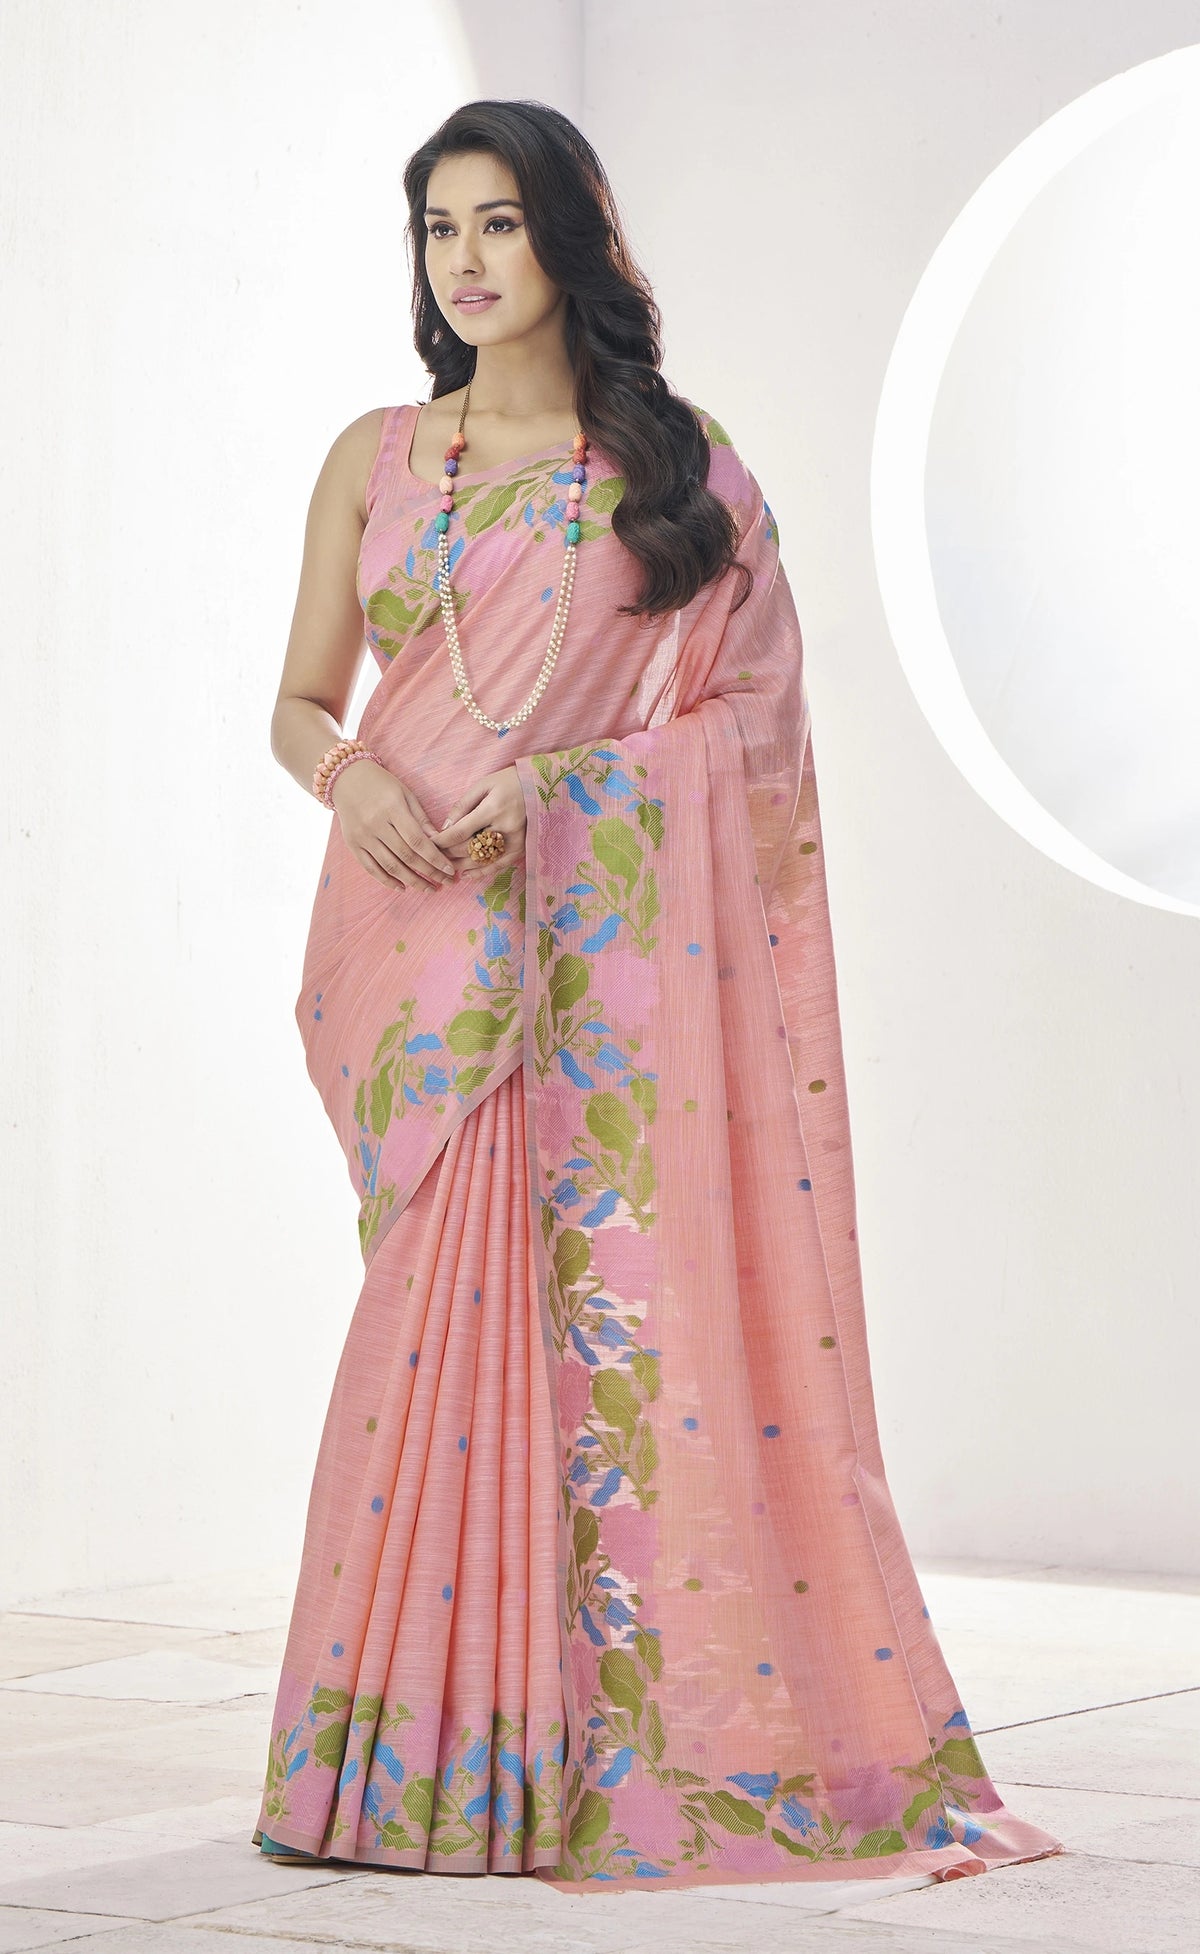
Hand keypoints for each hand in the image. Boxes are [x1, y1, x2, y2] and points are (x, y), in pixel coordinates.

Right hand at [329, 758, 456, 891]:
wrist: (346, 779)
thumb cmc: (382, 784)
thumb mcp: (405, 794)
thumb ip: (421, 819)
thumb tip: (440, 842)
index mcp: (392, 808)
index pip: (417, 840)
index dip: (435, 858)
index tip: (450, 870)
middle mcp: (375, 824)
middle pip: (406, 856)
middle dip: (429, 873)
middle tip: (446, 883)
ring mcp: (362, 836)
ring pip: (390, 866)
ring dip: (412, 881)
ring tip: (428, 888)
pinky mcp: (352, 845)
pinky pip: (371, 868)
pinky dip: (387, 881)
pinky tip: (403, 887)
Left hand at [436, 765, 526, 877]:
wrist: (542, 785)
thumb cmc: (509, 781)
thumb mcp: (484, 785)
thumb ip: (463, 805)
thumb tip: (445, 827)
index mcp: (493, 809)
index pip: (461, 832)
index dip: (442, 841)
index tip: (429, 844)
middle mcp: (505, 827)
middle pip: (470, 848)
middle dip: (449, 854)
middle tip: (433, 856)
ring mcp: (515, 840)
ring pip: (482, 859)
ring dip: (461, 865)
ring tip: (446, 867)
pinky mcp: (521, 847)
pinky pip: (499, 865)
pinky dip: (482, 872)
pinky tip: (466, 875)